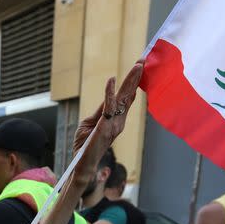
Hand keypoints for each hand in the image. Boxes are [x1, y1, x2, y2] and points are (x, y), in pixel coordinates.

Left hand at [71, 62, 143, 186]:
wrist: (81, 163)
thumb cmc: (85, 144)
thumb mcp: (91, 122)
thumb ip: (101, 109)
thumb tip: (110, 93)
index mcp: (116, 119)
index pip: (126, 98)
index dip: (132, 82)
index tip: (139, 66)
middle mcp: (119, 121)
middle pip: (128, 96)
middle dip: (135, 78)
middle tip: (143, 60)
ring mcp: (113, 124)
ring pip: (123, 99)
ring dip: (130, 81)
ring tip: (138, 66)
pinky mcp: (104, 127)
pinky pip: (108, 106)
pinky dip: (109, 92)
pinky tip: (112, 79)